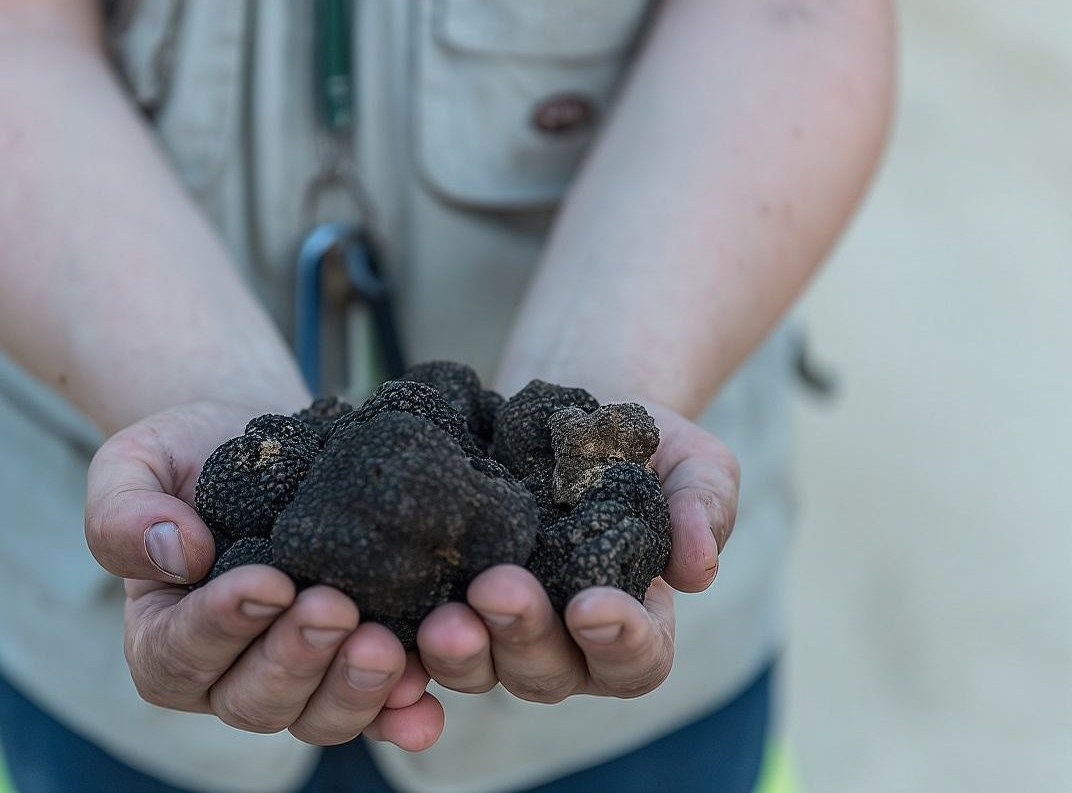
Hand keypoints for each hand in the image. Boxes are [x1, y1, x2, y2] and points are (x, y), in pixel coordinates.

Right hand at [85, 400, 444, 749]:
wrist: (264, 442)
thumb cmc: (189, 457)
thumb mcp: (133, 465)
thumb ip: (123, 513)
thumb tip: (176, 553)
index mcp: (161, 639)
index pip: (180, 653)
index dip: (223, 624)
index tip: (268, 582)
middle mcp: (227, 676)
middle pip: (254, 700)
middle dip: (297, 659)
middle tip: (337, 609)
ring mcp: (298, 680)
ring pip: (317, 717)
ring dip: (354, 691)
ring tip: (385, 647)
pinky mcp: (354, 668)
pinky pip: (378, 712)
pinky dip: (401, 715)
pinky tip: (425, 702)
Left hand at [417, 403, 737, 701]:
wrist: (563, 417)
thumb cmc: (639, 448)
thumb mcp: (692, 464)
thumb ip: (705, 508)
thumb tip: (699, 565)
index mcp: (634, 624)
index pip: (637, 658)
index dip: (620, 642)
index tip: (594, 607)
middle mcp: (564, 643)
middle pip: (548, 673)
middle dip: (524, 637)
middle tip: (499, 590)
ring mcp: (498, 630)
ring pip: (479, 668)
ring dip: (460, 650)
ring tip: (443, 614)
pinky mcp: (444, 603)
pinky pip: (420, 643)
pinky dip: (404, 647)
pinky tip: (384, 626)